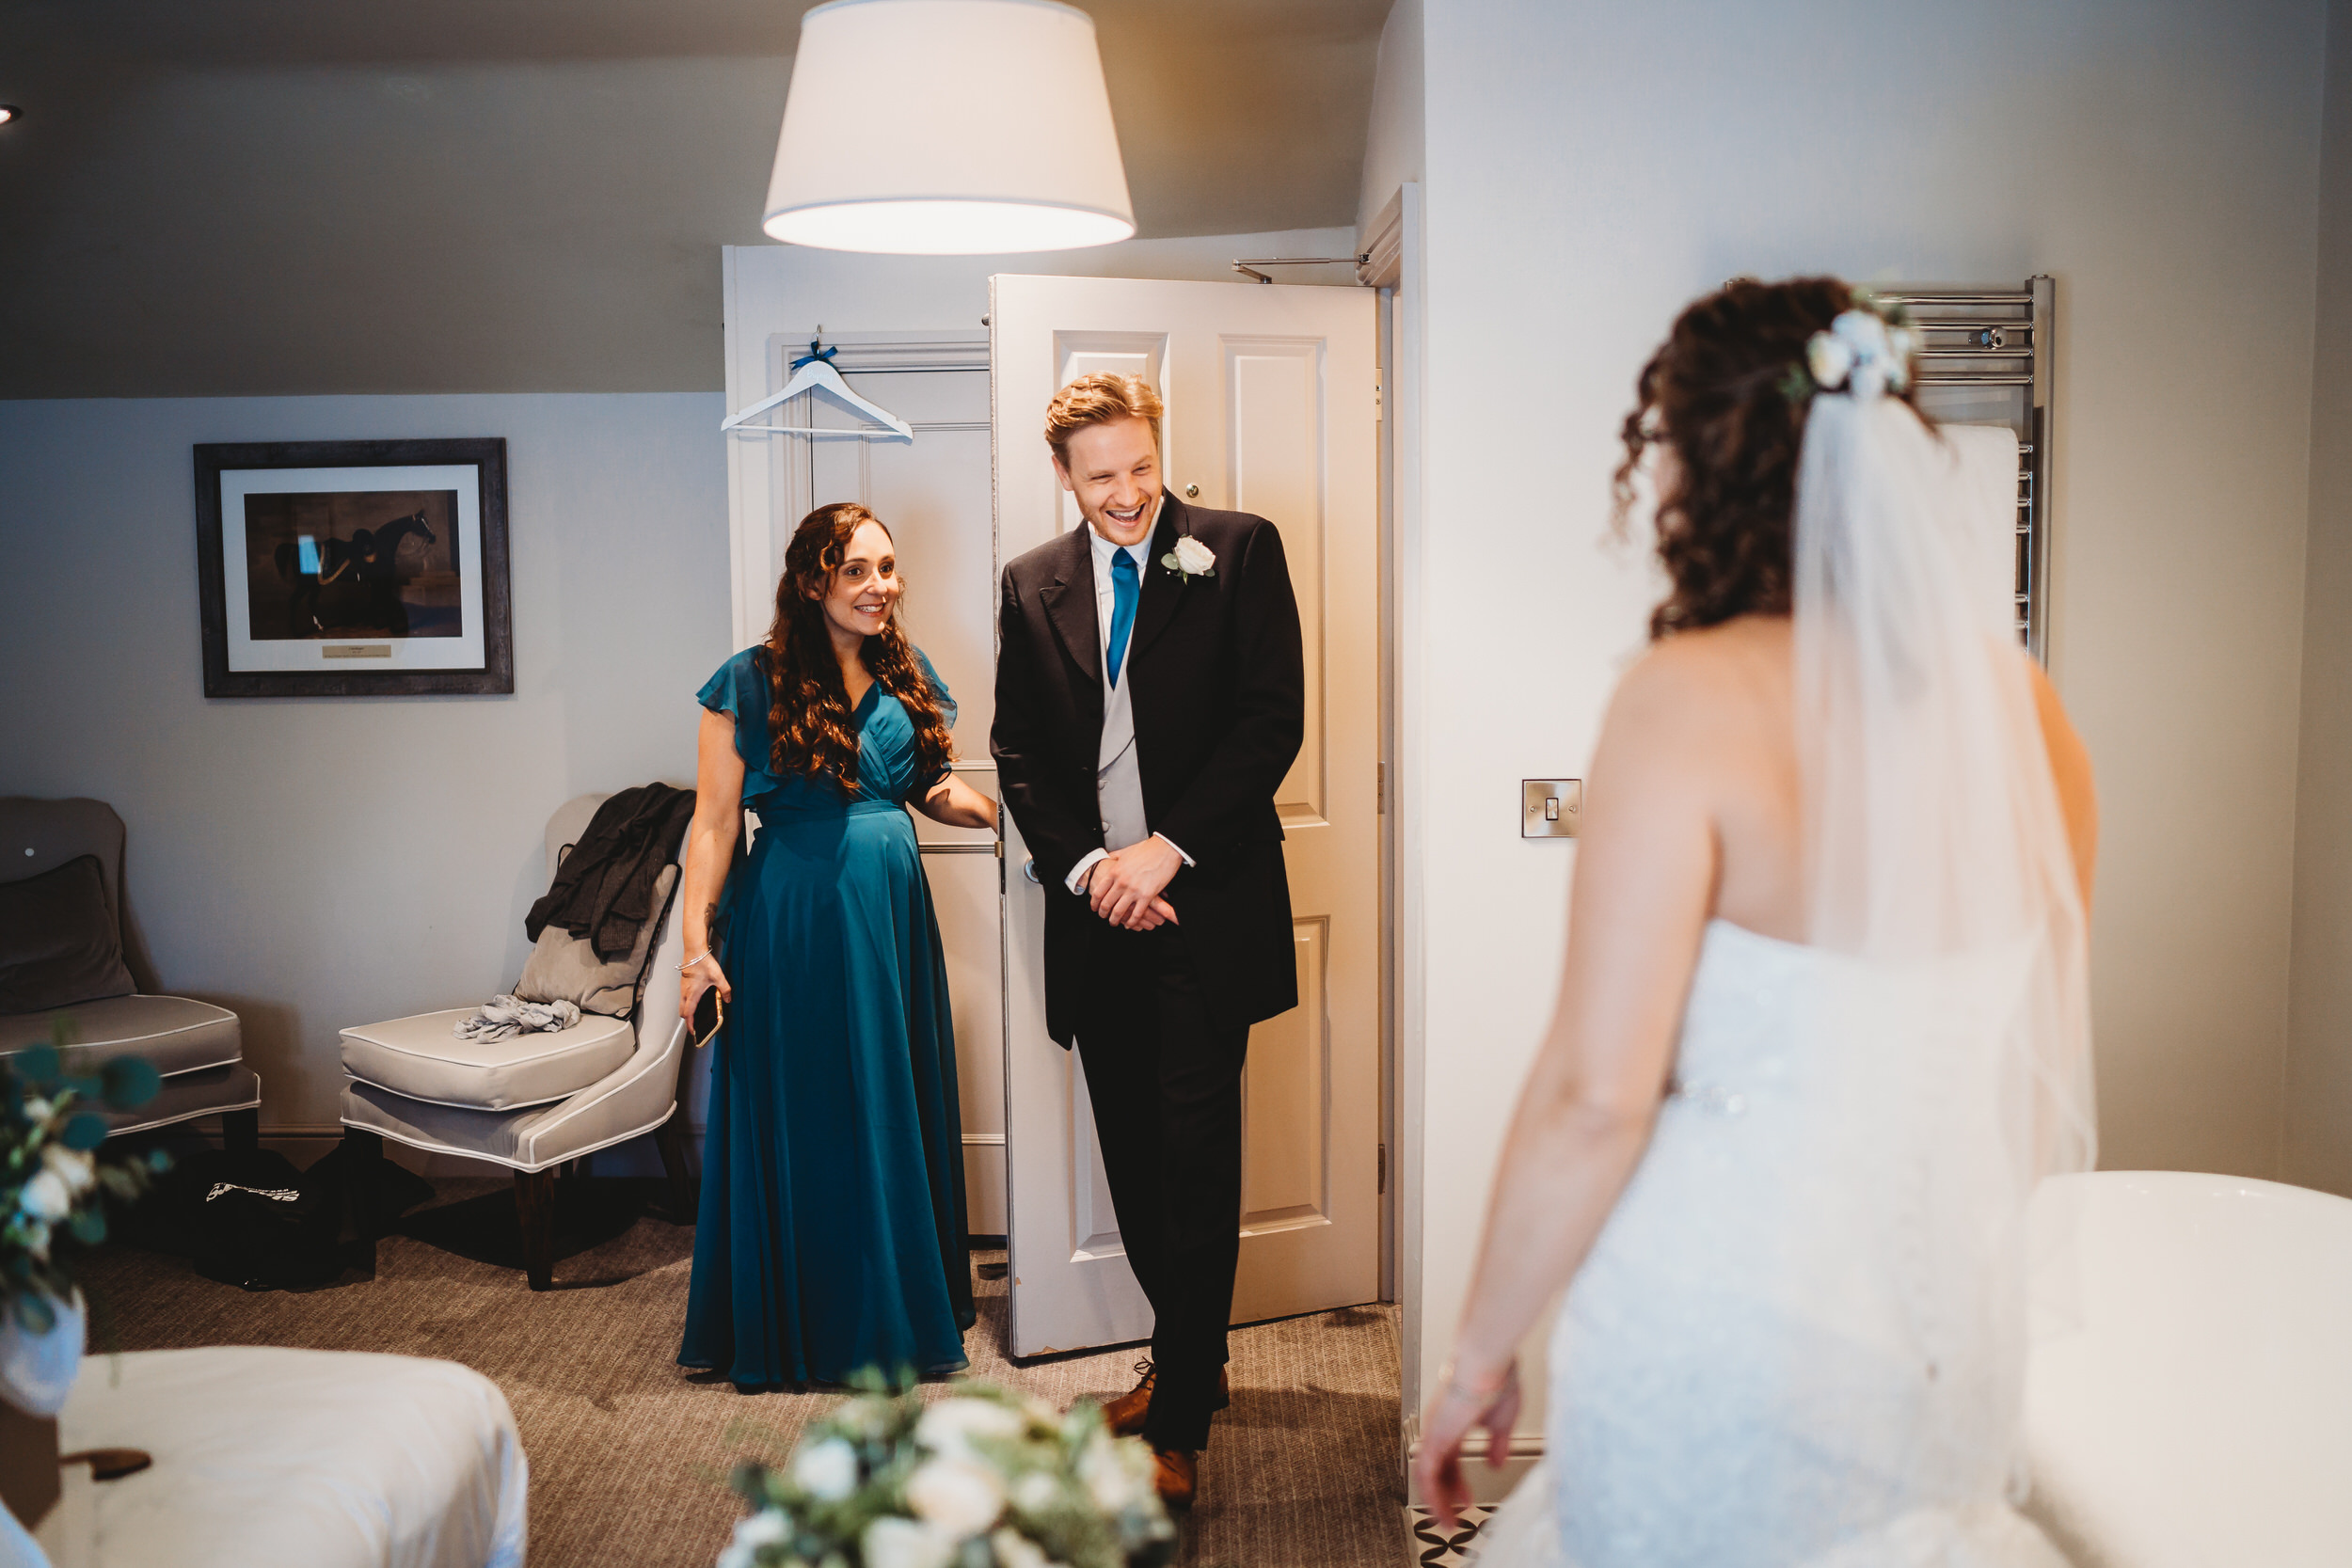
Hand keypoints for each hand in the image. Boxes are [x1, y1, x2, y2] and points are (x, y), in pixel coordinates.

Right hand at [680, 951, 731, 1021]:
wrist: (694, 950)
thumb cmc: (703, 963)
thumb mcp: (719, 977)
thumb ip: (725, 990)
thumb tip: (728, 999)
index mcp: (692, 994)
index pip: (688, 1014)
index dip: (690, 1025)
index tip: (693, 1031)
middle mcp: (685, 992)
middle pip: (682, 1011)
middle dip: (687, 1020)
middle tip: (694, 1025)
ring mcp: (683, 988)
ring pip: (682, 1004)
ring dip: (687, 1011)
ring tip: (696, 1015)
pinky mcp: (684, 983)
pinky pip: (683, 997)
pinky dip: (687, 1003)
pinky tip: (696, 1000)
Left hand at [1085, 837, 1182, 930]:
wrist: (1165, 848)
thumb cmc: (1147, 849)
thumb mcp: (1126, 851)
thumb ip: (1115, 856)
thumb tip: (1108, 857)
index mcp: (1115, 871)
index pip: (1098, 892)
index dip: (1094, 903)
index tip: (1095, 907)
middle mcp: (1121, 882)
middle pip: (1106, 904)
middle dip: (1103, 914)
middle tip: (1104, 917)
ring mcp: (1134, 890)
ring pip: (1119, 911)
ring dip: (1115, 920)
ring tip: (1115, 922)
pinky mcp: (1147, 895)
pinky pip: (1136, 914)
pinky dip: (1132, 921)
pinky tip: (1130, 924)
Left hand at [1411, 1355, 1521, 1531]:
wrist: (1486, 1360)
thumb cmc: (1497, 1378)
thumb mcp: (1503, 1420)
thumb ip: (1498, 1443)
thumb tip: (1495, 1462)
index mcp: (1455, 1421)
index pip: (1451, 1459)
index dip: (1457, 1481)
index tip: (1466, 1500)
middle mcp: (1441, 1427)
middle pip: (1439, 1469)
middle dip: (1447, 1495)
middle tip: (1453, 1518)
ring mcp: (1435, 1431)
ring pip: (1428, 1474)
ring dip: (1437, 1501)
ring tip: (1447, 1523)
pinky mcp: (1435, 1436)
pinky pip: (1427, 1473)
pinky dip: (1433, 1494)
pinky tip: (1442, 1511)